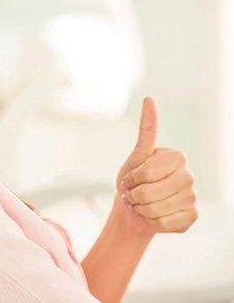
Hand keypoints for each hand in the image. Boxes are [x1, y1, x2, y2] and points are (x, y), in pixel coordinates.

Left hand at [115, 97, 197, 235]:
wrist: (137, 207)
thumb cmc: (134, 179)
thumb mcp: (136, 155)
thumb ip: (146, 129)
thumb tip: (149, 99)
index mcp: (177, 157)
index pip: (144, 173)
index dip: (130, 179)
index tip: (129, 178)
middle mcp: (189, 175)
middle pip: (148, 193)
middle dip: (133, 196)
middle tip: (133, 194)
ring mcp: (192, 197)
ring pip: (155, 209)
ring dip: (140, 209)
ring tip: (141, 204)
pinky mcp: (192, 217)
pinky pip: (164, 223)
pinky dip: (151, 222)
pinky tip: (153, 216)